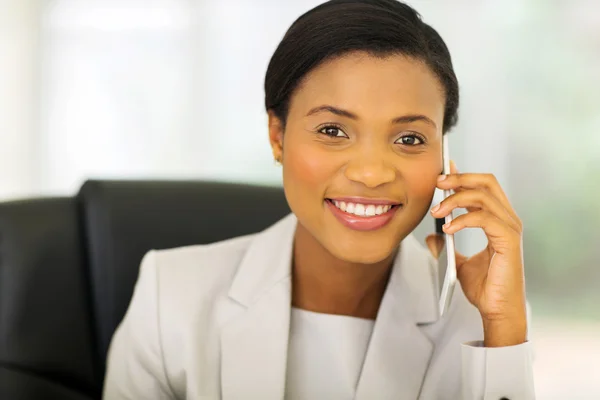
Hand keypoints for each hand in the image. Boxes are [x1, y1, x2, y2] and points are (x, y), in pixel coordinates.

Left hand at [426, 161, 526, 346]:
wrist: (497, 311)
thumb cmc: (485, 288)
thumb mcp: (459, 262)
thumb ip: (447, 246)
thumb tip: (431, 236)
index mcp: (498, 220)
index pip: (483, 186)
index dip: (463, 174)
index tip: (443, 169)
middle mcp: (507, 219)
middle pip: (487, 182)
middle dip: (460, 178)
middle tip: (437, 183)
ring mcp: (510, 229)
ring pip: (483, 196)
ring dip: (455, 200)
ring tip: (436, 213)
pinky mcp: (508, 240)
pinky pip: (484, 218)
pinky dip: (463, 219)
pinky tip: (448, 229)